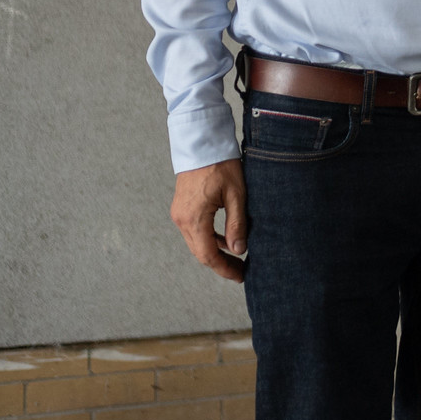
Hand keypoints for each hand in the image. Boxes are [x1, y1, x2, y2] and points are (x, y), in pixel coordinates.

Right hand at [171, 160, 246, 282]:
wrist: (202, 143)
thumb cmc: (221, 165)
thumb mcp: (236, 195)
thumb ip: (237, 224)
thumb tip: (239, 250)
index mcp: (194, 218)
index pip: (208, 255)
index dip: (224, 268)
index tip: (240, 276)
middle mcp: (182, 219)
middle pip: (200, 252)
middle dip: (220, 264)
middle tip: (241, 271)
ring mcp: (180, 213)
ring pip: (196, 242)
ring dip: (215, 252)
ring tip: (236, 258)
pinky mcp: (182, 208)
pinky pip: (194, 230)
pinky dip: (209, 238)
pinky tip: (225, 240)